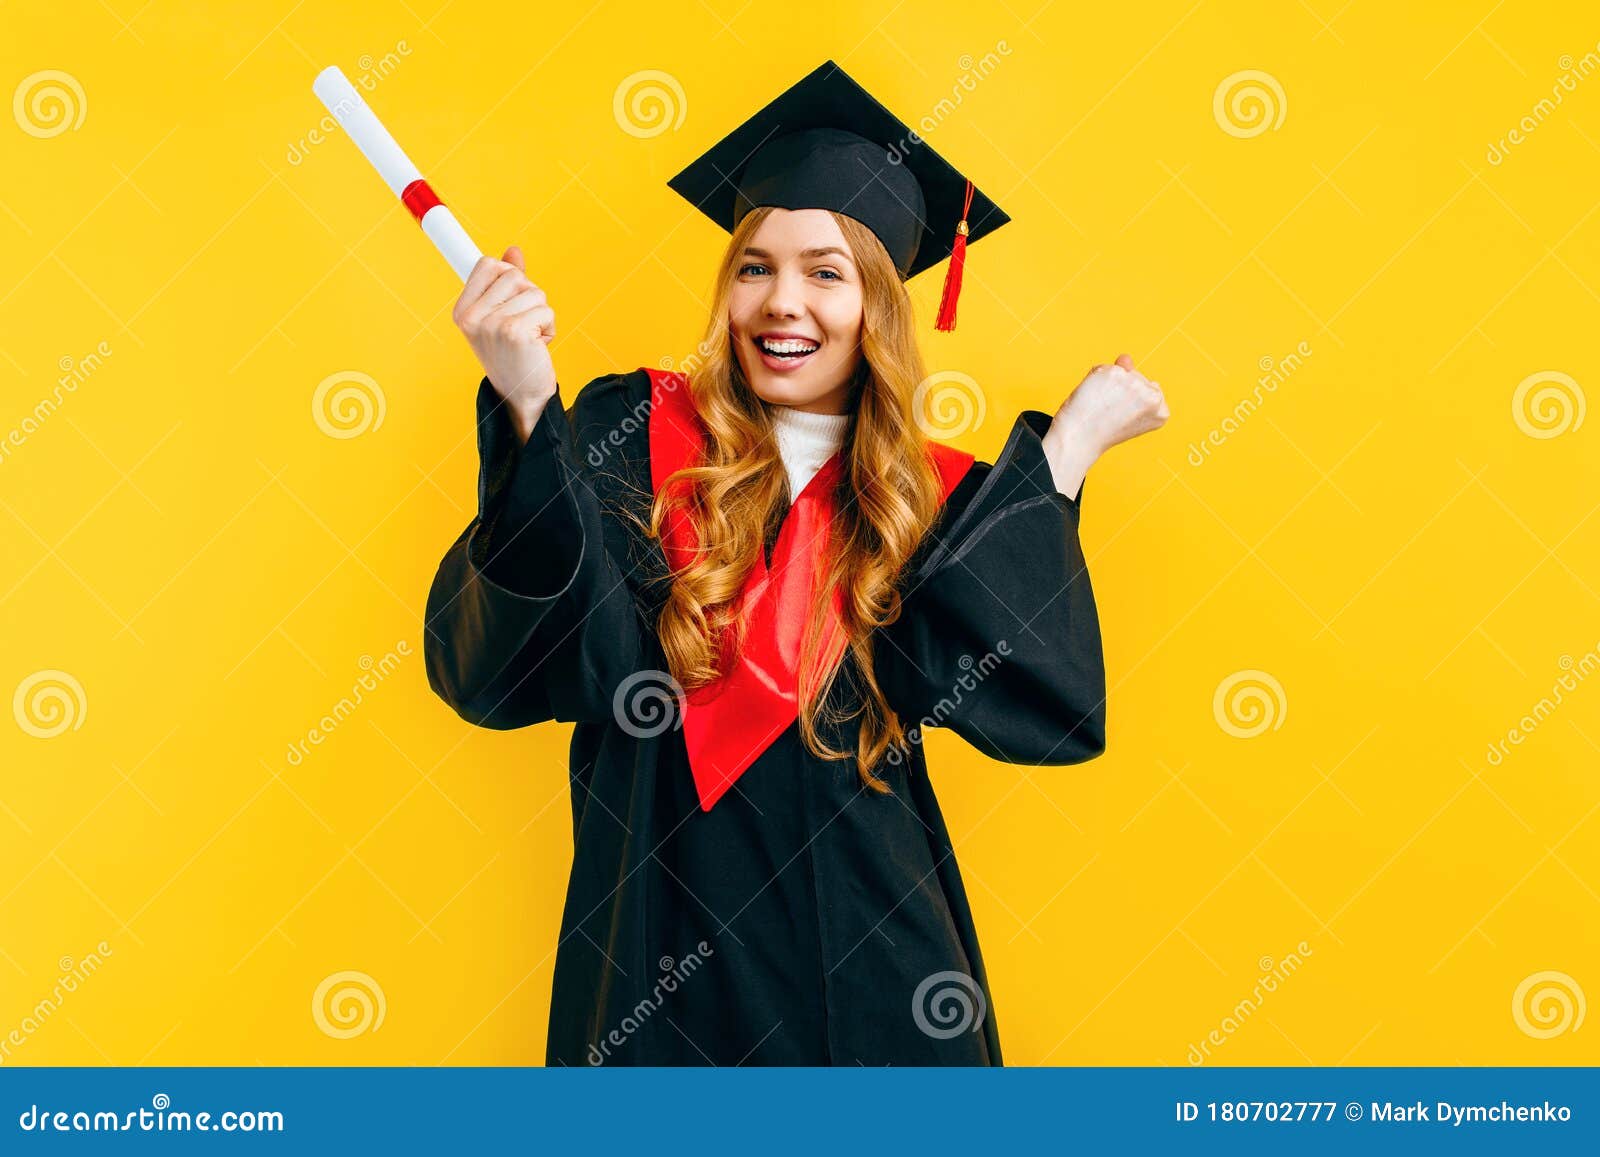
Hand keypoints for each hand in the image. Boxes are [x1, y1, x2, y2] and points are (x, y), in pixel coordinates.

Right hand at [452, 245, 557, 437]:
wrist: (520, 395)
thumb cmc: (513, 355)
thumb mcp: (501, 316)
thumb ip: (506, 284)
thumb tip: (513, 251)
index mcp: (463, 311)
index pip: (487, 264)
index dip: (507, 273)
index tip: (512, 286)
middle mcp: (472, 317)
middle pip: (514, 275)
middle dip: (529, 296)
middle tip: (524, 323)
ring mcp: (492, 324)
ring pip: (534, 292)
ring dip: (541, 313)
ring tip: (531, 337)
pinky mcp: (514, 332)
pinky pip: (545, 310)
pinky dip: (549, 327)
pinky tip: (538, 346)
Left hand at [1041, 354, 1169, 499]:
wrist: (1078, 438)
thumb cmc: (1100, 430)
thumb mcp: (1126, 410)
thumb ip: (1132, 384)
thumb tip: (1125, 358)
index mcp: (1162, 412)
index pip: (1150, 390)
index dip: (1130, 402)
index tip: (1122, 417)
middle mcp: (1153, 397)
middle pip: (1137, 378)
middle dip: (1120, 390)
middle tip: (1108, 413)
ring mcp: (1135, 383)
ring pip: (1121, 371)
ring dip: (1107, 383)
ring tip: (1101, 405)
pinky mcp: (1116, 373)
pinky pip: (1104, 368)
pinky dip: (1094, 378)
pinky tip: (1092, 396)